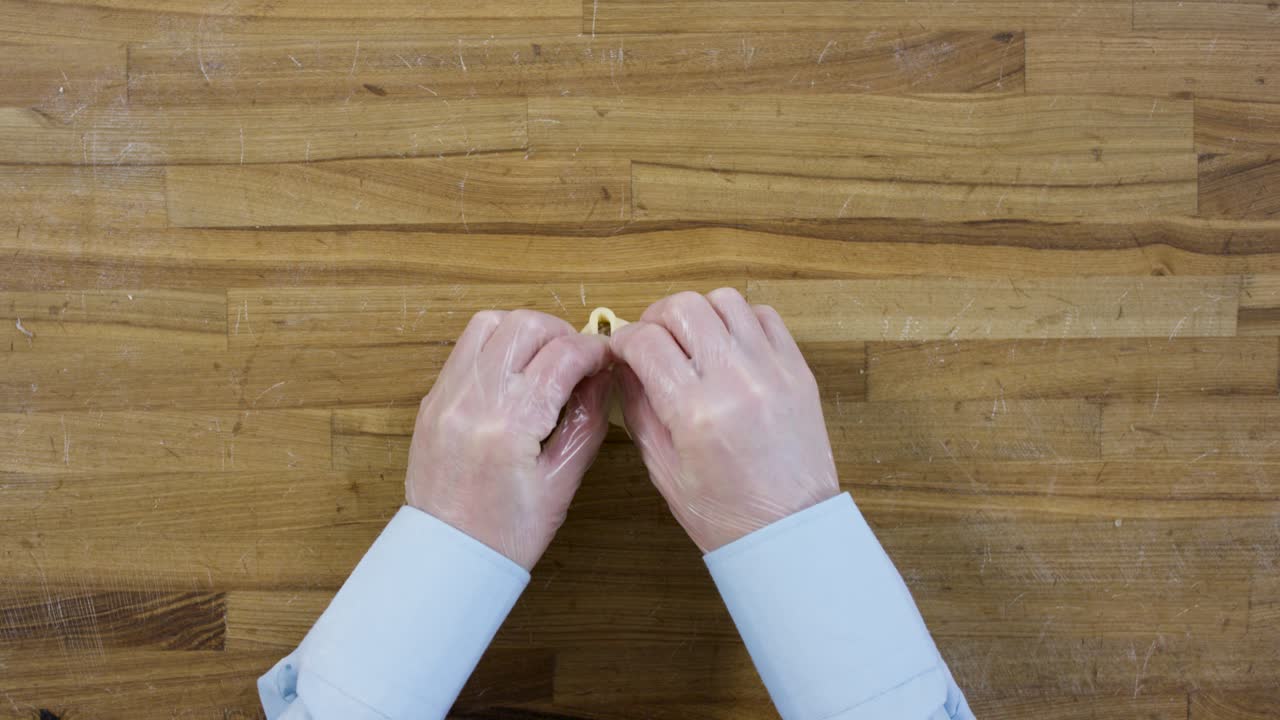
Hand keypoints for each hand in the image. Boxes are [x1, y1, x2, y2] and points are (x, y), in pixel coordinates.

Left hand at [406, 310, 611, 570]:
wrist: (449, 555)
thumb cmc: (508, 531)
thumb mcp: (564, 480)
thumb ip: (588, 419)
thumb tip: (603, 375)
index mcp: (510, 425)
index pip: (562, 355)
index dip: (594, 350)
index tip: (606, 359)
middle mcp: (473, 400)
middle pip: (524, 324)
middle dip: (560, 333)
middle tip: (577, 359)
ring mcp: (447, 395)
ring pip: (489, 323)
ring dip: (524, 332)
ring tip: (544, 360)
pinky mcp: (433, 399)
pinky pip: (465, 348)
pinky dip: (495, 347)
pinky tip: (514, 374)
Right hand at [611, 289, 838, 552]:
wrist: (791, 531)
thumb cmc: (724, 513)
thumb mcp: (663, 469)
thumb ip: (638, 409)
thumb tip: (624, 366)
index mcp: (695, 411)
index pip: (645, 342)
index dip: (624, 340)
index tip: (622, 351)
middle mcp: (735, 379)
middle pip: (683, 307)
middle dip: (656, 318)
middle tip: (652, 342)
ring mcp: (771, 369)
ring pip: (725, 300)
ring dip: (699, 314)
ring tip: (692, 341)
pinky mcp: (797, 369)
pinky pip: (764, 316)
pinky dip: (739, 321)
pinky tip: (728, 346)